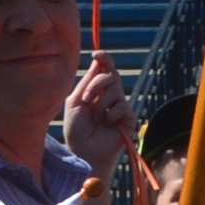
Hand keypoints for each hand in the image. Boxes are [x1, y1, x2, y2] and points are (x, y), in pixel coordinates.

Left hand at [61, 61, 132, 179]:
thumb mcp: (75, 101)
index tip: (98, 54)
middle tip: (86, 100)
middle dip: (96, 85)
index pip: (105, 69)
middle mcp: (111, 95)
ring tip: (96, 119)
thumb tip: (97, 62)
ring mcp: (121, 105)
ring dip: (100, 104)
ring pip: (116, 90)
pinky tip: (107, 125)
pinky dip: (110, 115)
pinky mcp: (129, 117)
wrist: (83, 150)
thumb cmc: (77, 128)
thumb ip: (86, 82)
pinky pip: (122, 106)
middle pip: (111, 76)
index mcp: (97, 89)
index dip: (104, 59)